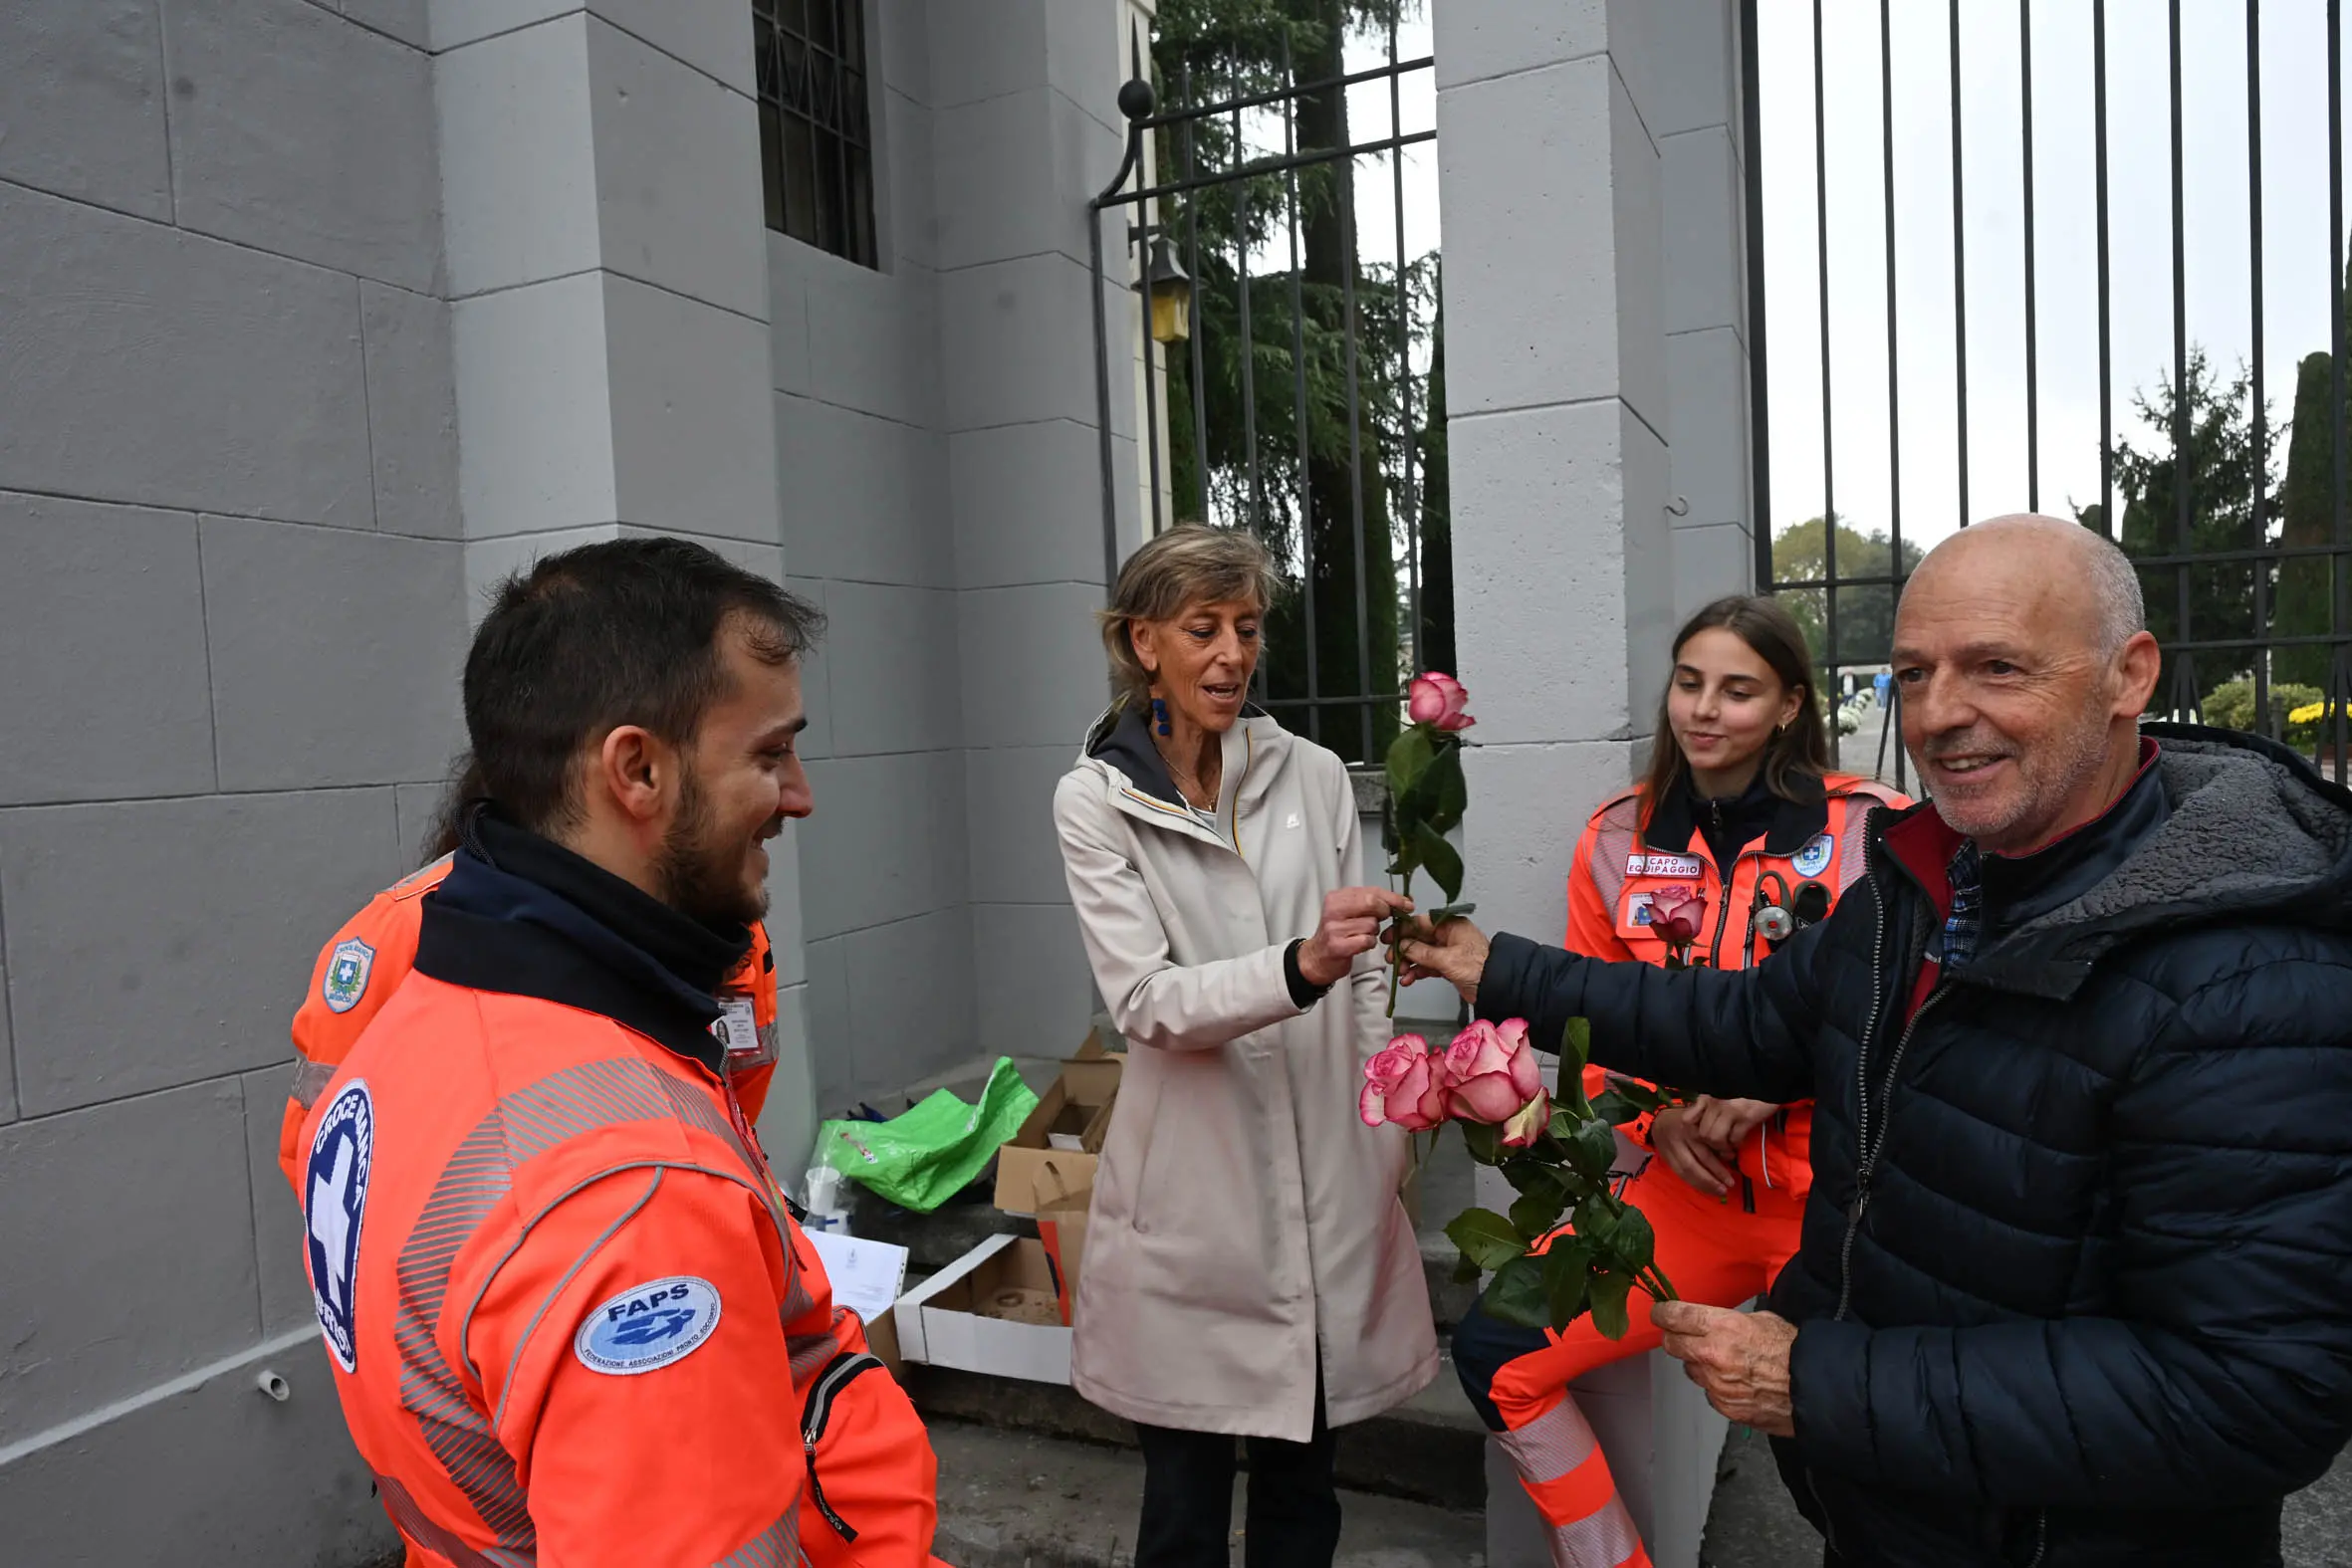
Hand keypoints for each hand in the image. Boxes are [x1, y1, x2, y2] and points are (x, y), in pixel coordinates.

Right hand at [1299, 887, 1414, 987]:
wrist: (1316, 958)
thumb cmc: (1338, 933)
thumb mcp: (1350, 912)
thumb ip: (1372, 903)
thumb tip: (1404, 900)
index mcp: (1337, 897)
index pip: (1371, 891)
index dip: (1392, 897)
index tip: (1407, 904)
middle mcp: (1333, 910)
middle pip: (1372, 903)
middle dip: (1384, 912)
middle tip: (1384, 919)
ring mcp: (1334, 928)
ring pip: (1372, 924)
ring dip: (1374, 932)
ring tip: (1362, 934)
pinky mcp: (1338, 946)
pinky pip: (1367, 941)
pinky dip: (1369, 943)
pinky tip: (1360, 944)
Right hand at [1388, 915, 1491, 1003]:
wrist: (1496, 987)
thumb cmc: (1478, 967)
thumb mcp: (1446, 958)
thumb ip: (1421, 952)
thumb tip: (1402, 945)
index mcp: (1450, 925)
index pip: (1420, 922)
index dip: (1402, 930)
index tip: (1388, 938)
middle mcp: (1448, 935)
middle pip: (1418, 939)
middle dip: (1404, 950)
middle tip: (1391, 959)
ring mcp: (1447, 951)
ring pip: (1421, 954)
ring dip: (1409, 963)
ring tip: (1400, 973)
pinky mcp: (1447, 966)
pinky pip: (1427, 966)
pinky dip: (1417, 972)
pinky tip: (1408, 980)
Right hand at [1650, 1105, 1735, 1196]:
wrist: (1660, 1122)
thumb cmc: (1688, 1122)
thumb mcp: (1702, 1121)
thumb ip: (1714, 1136)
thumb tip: (1730, 1155)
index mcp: (1693, 1126)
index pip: (1709, 1145)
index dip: (1720, 1156)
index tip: (1732, 1164)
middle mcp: (1681, 1138)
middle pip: (1698, 1160)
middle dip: (1714, 1175)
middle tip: (1729, 1184)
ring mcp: (1672, 1149)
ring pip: (1688, 1170)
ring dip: (1704, 1184)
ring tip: (1719, 1191)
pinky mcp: (1667, 1159)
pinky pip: (1681, 1174)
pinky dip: (1694, 1183)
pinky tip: (1705, 1188)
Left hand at [1652, 1301, 1796, 1436]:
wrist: (1817, 1390)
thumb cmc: (1794, 1350)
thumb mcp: (1762, 1319)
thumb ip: (1728, 1322)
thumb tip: (1711, 1323)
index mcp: (1723, 1327)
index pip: (1675, 1316)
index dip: (1663, 1314)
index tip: (1659, 1313)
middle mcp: (1713, 1355)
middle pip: (1671, 1344)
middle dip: (1674, 1338)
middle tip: (1681, 1335)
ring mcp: (1717, 1384)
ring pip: (1690, 1370)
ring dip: (1698, 1364)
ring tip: (1722, 1362)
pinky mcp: (1725, 1407)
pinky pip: (1709, 1392)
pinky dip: (1716, 1387)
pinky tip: (1736, 1382)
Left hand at [1690, 1096, 1778, 1150]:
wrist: (1766, 1079)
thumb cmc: (1742, 1088)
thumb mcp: (1719, 1094)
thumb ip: (1707, 1106)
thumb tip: (1699, 1126)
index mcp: (1706, 1097)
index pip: (1687, 1119)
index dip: (1694, 1132)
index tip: (1703, 1137)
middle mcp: (1714, 1103)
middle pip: (1702, 1133)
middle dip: (1710, 1144)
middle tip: (1719, 1145)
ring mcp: (1730, 1110)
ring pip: (1715, 1138)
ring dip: (1723, 1146)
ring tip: (1729, 1145)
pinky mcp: (1746, 1117)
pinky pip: (1735, 1138)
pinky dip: (1736, 1144)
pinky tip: (1739, 1141)